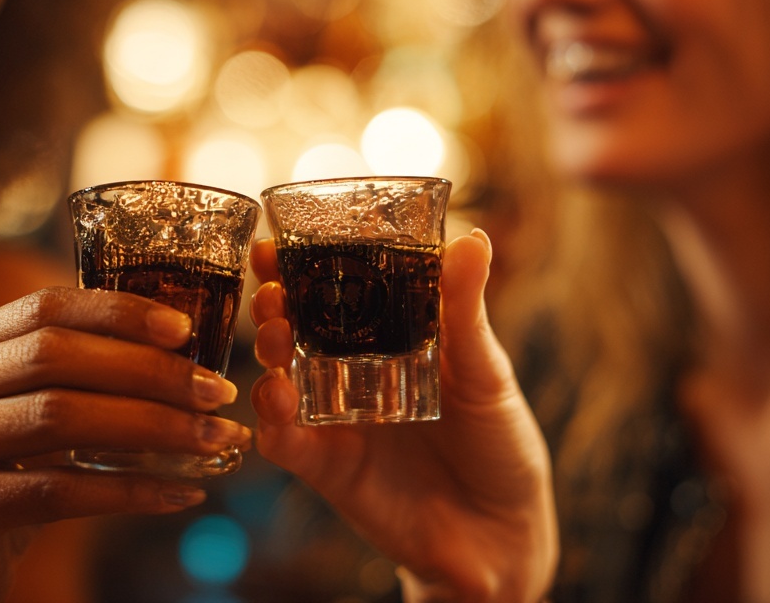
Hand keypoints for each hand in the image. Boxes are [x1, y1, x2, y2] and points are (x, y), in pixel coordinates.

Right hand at [0, 287, 250, 601]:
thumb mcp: (11, 416)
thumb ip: (63, 378)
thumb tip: (177, 353)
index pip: (45, 307)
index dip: (119, 311)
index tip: (185, 329)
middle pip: (57, 356)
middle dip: (150, 371)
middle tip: (216, 392)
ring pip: (62, 417)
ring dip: (153, 427)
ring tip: (213, 439)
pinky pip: (59, 492)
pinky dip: (130, 491)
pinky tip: (179, 493)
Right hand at [250, 230, 556, 602]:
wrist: (503, 533)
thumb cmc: (501, 444)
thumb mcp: (488, 370)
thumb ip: (465, 310)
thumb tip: (471, 239)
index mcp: (391, 339)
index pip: (336, 290)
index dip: (303, 262)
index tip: (279, 236)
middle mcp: (354, 373)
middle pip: (296, 326)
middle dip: (274, 300)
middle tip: (272, 286)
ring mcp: (335, 418)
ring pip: (278, 374)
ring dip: (266, 347)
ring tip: (274, 330)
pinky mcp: (325, 466)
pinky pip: (283, 439)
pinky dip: (271, 415)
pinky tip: (277, 393)